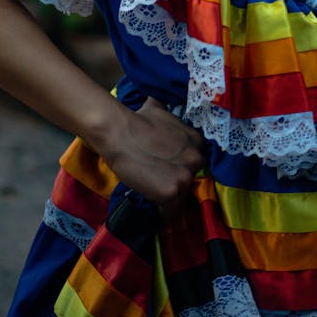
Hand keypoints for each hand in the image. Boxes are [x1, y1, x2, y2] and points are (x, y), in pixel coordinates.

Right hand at [100, 97, 205, 217]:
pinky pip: (171, 211)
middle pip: (190, 180)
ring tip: (152, 192)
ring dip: (169, 197)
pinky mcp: (171, 191)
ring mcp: (185, 176)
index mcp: (196, 140)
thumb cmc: (137, 120)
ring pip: (181, 197)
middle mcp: (196, 158)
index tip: (168, 169)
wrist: (119, 132)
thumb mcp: (162, 112)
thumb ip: (172, 118)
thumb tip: (166, 105)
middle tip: (159, 180)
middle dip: (176, 182)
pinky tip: (152, 204)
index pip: (195, 162)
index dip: (180, 166)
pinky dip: (162, 212)